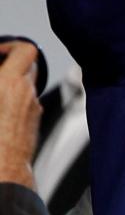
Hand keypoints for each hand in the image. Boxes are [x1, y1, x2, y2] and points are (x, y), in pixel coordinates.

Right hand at [0, 41, 41, 188]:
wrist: (1, 169)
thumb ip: (0, 78)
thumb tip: (1, 76)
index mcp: (10, 83)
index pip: (26, 50)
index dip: (12, 45)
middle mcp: (26, 93)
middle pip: (28, 66)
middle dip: (11, 63)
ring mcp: (32, 109)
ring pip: (27, 86)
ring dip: (13, 82)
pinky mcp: (32, 123)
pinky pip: (26, 104)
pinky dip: (15, 100)